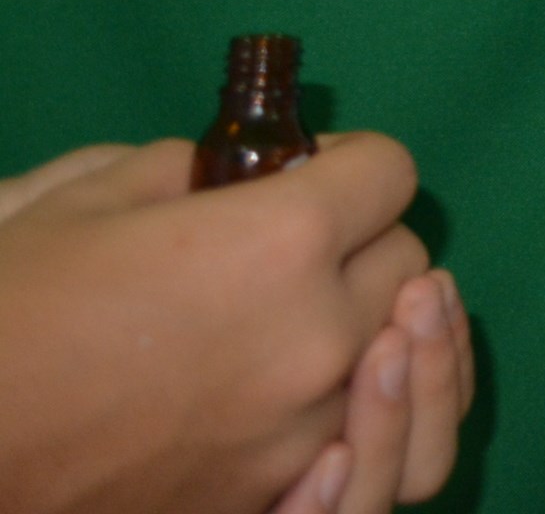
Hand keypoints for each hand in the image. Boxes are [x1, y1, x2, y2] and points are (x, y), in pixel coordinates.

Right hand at [0, 133, 468, 513]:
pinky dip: (357, 406)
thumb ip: (182, 171)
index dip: (349, 161)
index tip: (309, 172)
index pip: (388, 172)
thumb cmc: (6, 317)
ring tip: (324, 314)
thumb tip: (228, 174)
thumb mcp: (81, 202)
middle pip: (406, 261)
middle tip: (308, 244)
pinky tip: (324, 387)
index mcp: (280, 243)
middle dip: (365, 239)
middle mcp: (318, 334)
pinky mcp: (273, 489)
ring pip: (399, 356)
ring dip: (370, 324)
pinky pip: (364, 440)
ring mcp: (303, 425)